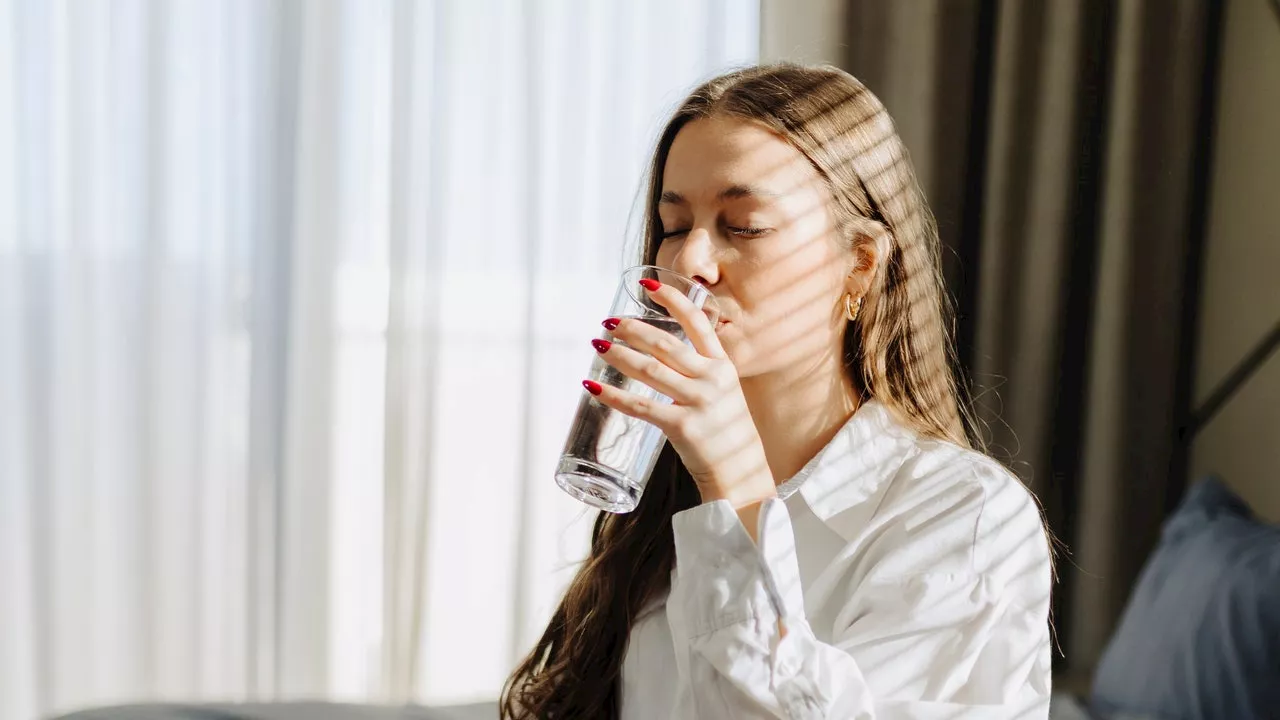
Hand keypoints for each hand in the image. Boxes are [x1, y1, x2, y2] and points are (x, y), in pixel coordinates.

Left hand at [584, 279, 776, 522]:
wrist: (741, 473)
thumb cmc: (725, 432)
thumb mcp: (723, 392)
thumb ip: (699, 372)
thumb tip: (660, 351)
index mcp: (723, 366)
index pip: (698, 322)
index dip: (672, 299)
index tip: (647, 285)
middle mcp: (713, 379)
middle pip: (666, 343)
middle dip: (632, 329)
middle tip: (608, 323)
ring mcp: (699, 403)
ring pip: (650, 370)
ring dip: (620, 355)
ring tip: (598, 347)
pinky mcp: (683, 427)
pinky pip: (641, 406)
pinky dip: (613, 395)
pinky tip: (593, 387)